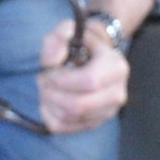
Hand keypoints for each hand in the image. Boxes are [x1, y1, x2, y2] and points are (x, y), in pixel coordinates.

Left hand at [35, 18, 129, 133]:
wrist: (97, 57)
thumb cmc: (82, 43)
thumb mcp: (68, 30)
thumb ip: (57, 39)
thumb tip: (51, 62)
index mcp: (115, 67)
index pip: (89, 81)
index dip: (62, 79)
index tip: (49, 71)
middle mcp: (117, 93)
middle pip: (79, 106)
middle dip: (52, 94)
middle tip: (42, 80)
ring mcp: (107, 112)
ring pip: (70, 118)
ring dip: (49, 103)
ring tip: (46, 88)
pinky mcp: (95, 124)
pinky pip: (65, 128)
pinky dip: (49, 116)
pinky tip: (48, 102)